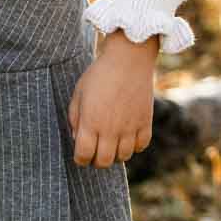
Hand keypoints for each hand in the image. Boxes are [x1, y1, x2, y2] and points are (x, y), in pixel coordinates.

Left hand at [67, 33, 158, 167]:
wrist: (129, 58)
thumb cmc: (99, 74)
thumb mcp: (79, 93)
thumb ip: (75, 118)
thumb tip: (77, 138)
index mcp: (90, 122)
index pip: (83, 156)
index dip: (80, 159)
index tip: (80, 154)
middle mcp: (110, 129)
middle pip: (103, 162)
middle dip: (96, 160)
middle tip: (95, 151)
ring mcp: (130, 127)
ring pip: (123, 157)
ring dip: (115, 154)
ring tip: (111, 143)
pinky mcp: (146, 122)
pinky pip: (141, 146)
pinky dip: (134, 146)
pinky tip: (127, 136)